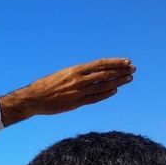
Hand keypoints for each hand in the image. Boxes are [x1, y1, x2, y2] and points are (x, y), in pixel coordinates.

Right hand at [0, 58, 135, 125]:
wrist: (33, 99)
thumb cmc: (45, 85)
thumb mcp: (62, 74)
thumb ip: (77, 74)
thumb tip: (90, 72)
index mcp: (75, 70)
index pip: (100, 64)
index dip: (115, 63)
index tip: (126, 61)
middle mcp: (78, 80)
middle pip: (105, 74)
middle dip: (120, 71)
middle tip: (132, 69)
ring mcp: (78, 92)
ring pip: (103, 86)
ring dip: (118, 82)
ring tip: (128, 79)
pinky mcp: (76, 103)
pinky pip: (95, 98)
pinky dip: (106, 94)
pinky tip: (114, 90)